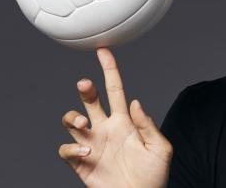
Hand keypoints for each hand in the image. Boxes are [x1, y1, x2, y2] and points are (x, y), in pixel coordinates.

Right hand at [58, 47, 171, 187]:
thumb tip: (135, 102)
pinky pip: (65, 149)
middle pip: (89, 100)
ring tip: (84, 123)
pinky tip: (86, 151)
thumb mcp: (160, 149)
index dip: (109, 69)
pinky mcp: (80, 162)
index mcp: (124, 121)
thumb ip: (148, 125)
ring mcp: (91, 144)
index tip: (103, 51)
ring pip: (71, 120)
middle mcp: (105, 129)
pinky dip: (71, 147)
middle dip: (85, 88)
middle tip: (85, 85)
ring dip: (73, 117)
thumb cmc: (153, 177)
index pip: (115, 89)